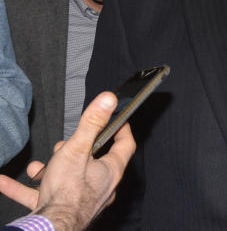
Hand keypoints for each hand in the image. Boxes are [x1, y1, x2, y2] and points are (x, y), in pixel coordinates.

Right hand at [0, 91, 135, 230]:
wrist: (50, 226)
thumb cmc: (67, 192)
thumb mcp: (78, 149)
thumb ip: (92, 123)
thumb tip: (109, 99)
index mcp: (110, 170)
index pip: (124, 144)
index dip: (121, 129)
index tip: (118, 120)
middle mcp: (100, 185)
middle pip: (91, 160)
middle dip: (73, 150)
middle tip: (62, 146)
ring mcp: (80, 199)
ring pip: (65, 177)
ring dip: (48, 169)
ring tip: (36, 166)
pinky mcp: (59, 208)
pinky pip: (40, 194)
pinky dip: (25, 187)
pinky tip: (4, 181)